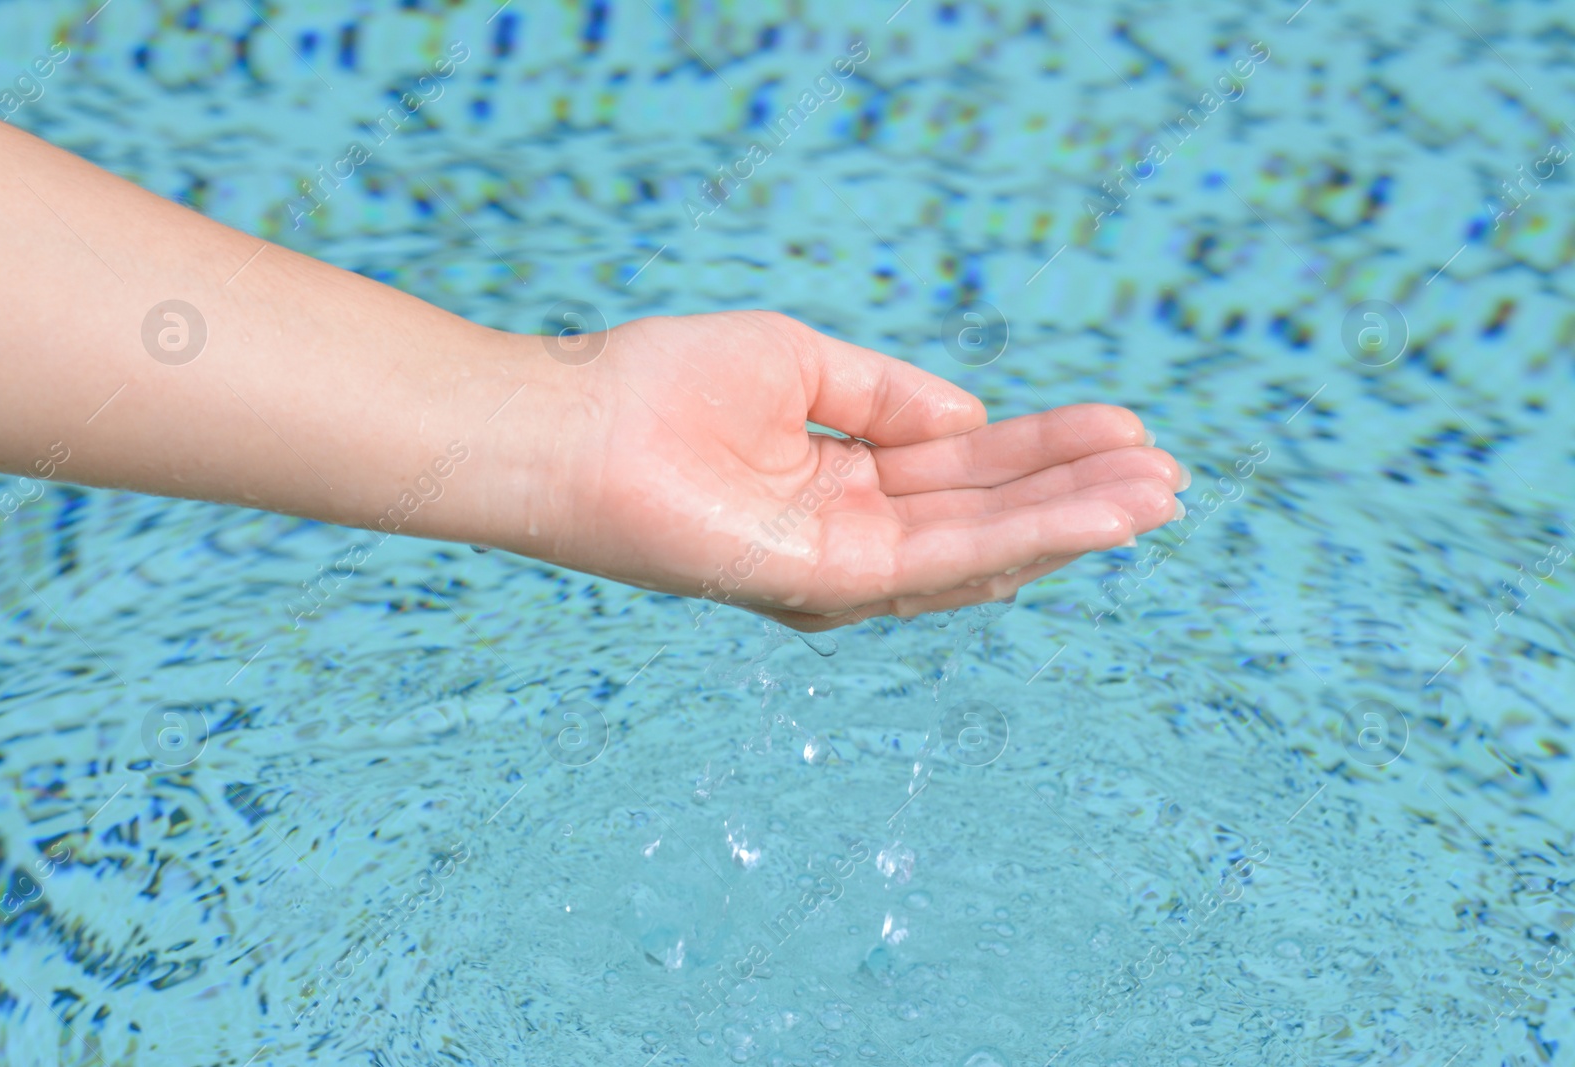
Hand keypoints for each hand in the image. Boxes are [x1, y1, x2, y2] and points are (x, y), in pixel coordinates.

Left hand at [507, 311, 1185, 631]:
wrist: (579, 424)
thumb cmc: (663, 385)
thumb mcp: (803, 364)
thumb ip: (891, 398)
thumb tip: (975, 418)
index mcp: (843, 481)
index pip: (964, 468)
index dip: (1044, 451)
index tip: (1124, 429)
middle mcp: (850, 534)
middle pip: (986, 514)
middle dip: (1077, 493)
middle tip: (1168, 476)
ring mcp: (842, 568)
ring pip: (981, 547)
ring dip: (1073, 520)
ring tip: (1159, 494)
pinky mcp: (830, 582)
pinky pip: (946, 559)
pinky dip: (1026, 535)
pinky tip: (1096, 512)